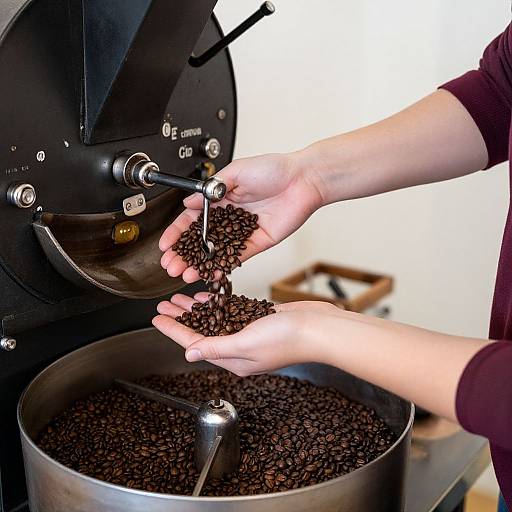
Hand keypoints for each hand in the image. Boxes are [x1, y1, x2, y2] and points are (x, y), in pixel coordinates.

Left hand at [152, 294, 338, 375]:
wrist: (318, 328)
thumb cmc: (287, 339)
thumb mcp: (245, 343)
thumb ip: (217, 347)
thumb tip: (190, 353)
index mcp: (233, 359)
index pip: (194, 343)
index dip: (173, 330)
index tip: (157, 318)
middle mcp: (239, 349)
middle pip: (201, 332)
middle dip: (181, 319)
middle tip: (163, 306)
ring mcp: (250, 334)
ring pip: (215, 321)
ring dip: (197, 310)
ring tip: (179, 299)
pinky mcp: (260, 320)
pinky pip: (232, 313)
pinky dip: (218, 304)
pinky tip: (209, 296)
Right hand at [159, 152, 323, 281]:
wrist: (302, 180)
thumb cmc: (273, 169)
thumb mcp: (235, 171)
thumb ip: (211, 189)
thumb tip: (189, 202)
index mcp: (221, 199)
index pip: (192, 219)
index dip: (177, 233)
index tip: (166, 245)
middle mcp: (229, 217)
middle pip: (201, 239)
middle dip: (184, 253)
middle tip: (171, 265)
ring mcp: (241, 232)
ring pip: (216, 252)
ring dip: (199, 264)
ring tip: (185, 273)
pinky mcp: (256, 242)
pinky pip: (236, 257)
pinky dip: (221, 267)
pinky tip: (208, 274)